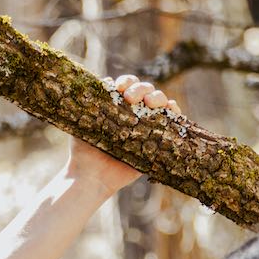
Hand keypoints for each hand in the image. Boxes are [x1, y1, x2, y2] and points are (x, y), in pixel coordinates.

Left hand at [67, 75, 183, 196]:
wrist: (91, 177)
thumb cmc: (84, 151)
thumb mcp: (83, 123)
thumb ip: (93, 102)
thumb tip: (106, 80)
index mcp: (117, 105)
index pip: (127, 85)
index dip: (127, 82)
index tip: (119, 88)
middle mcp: (134, 112)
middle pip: (145, 90)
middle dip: (141, 89)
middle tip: (130, 98)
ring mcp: (148, 124)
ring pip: (160, 102)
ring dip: (158, 97)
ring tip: (151, 103)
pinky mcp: (158, 140)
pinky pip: (171, 122)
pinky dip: (174, 111)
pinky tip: (170, 108)